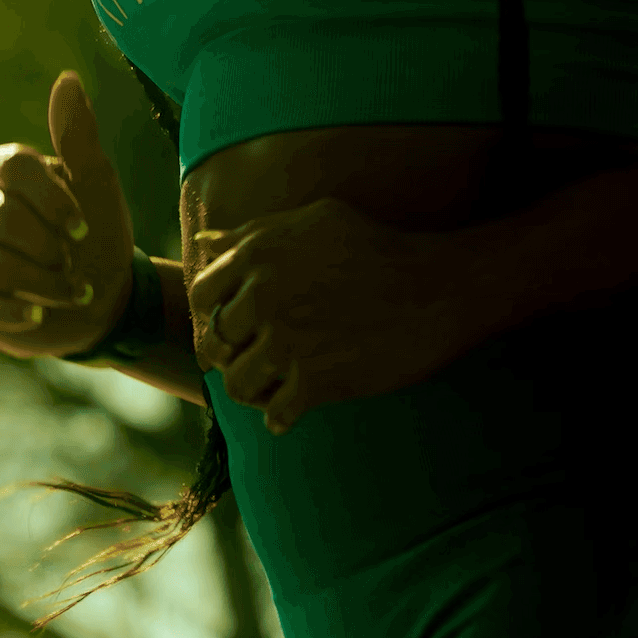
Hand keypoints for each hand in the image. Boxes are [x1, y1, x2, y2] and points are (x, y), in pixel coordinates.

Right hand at [0, 70, 139, 360]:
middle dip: (45, 248)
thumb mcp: (97, 185)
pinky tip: (36, 316)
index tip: (82, 227)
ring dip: (39, 285)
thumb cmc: (96, 234)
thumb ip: (78, 135)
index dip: (50, 199)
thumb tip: (68, 77)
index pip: (10, 165)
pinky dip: (8, 313)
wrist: (99, 300)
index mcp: (1, 169)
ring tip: (72, 295)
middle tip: (74, 263)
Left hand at [188, 197, 479, 436]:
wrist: (436, 287)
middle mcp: (264, 296)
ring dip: (252, 390)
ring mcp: (287, 342)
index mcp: (258, 255)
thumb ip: (254, 233)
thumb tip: (205, 243)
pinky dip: (281, 417)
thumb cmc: (377, 247)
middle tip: (257, 359)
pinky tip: (295, 409)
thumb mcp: (314, 220)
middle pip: (216, 344)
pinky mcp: (315, 382)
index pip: (200, 294)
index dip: (212, 313)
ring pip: (238, 385)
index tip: (234, 324)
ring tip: (273, 387)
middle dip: (232, 354)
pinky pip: (275, 414)